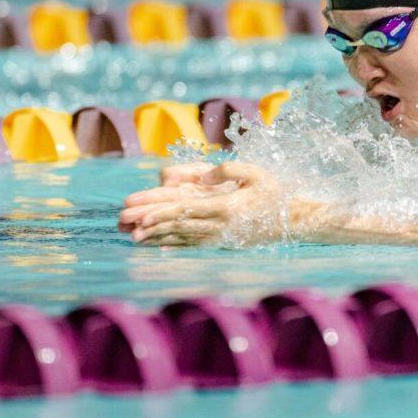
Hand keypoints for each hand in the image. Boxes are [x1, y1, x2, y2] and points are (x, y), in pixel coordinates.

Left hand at [118, 161, 288, 246]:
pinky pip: (193, 244)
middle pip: (177, 223)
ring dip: (156, 237)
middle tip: (124, 223)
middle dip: (150, 223)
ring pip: (182, 236)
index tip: (140, 214)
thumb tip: (203, 176)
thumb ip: (228, 170)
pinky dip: (174, 245)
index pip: (186, 209)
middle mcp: (219, 225)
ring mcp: (220, 236)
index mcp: (226, 206)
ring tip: (133, 238)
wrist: (293, 221)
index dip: (161, 212)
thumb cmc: (274, 193)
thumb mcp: (255, 173)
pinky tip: (158, 246)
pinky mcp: (222, 241)